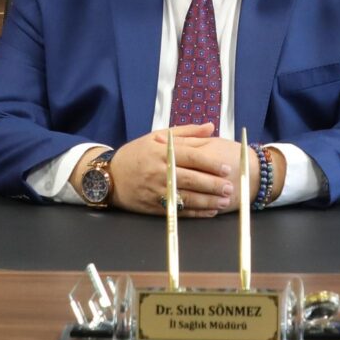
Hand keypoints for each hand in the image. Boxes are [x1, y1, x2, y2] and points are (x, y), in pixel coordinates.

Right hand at [107, 124, 233, 214]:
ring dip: (207, 201)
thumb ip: (186, 133)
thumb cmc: (137, 154)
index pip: (191, 157)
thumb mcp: (157, 136)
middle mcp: (159, 172)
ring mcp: (156, 191)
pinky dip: (195, 213)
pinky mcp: (154, 206)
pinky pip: (178, 211)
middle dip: (213, 185)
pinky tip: (209, 211)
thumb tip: (211, 127)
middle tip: (230, 187)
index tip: (226, 168)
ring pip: (186, 198)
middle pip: (191, 179)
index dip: (210, 163)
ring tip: (224, 201)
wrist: (110, 176)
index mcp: (162, 152)